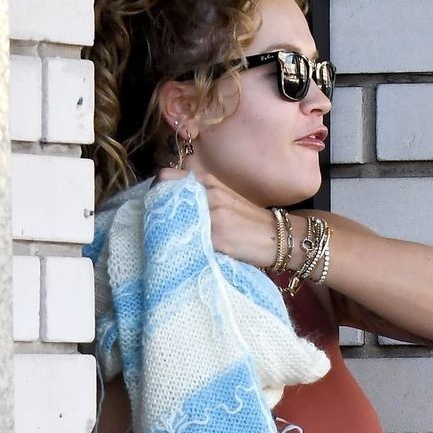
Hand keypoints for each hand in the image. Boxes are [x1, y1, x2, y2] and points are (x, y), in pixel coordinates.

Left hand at [155, 163, 278, 269]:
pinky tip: (179, 255)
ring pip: (172, 219)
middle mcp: (206, 193)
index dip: (155, 193)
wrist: (281, 237)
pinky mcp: (217, 237)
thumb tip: (172, 205)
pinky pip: (189, 241)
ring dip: (163, 231)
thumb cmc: (251, 222)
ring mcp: (211, 215)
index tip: (152, 207)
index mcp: (207, 181)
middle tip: (152, 228)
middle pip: (163, 197)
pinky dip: (180, 248)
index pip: (166, 177)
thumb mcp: (225, 200)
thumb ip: (200, 198)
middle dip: (154, 213)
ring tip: (162, 243)